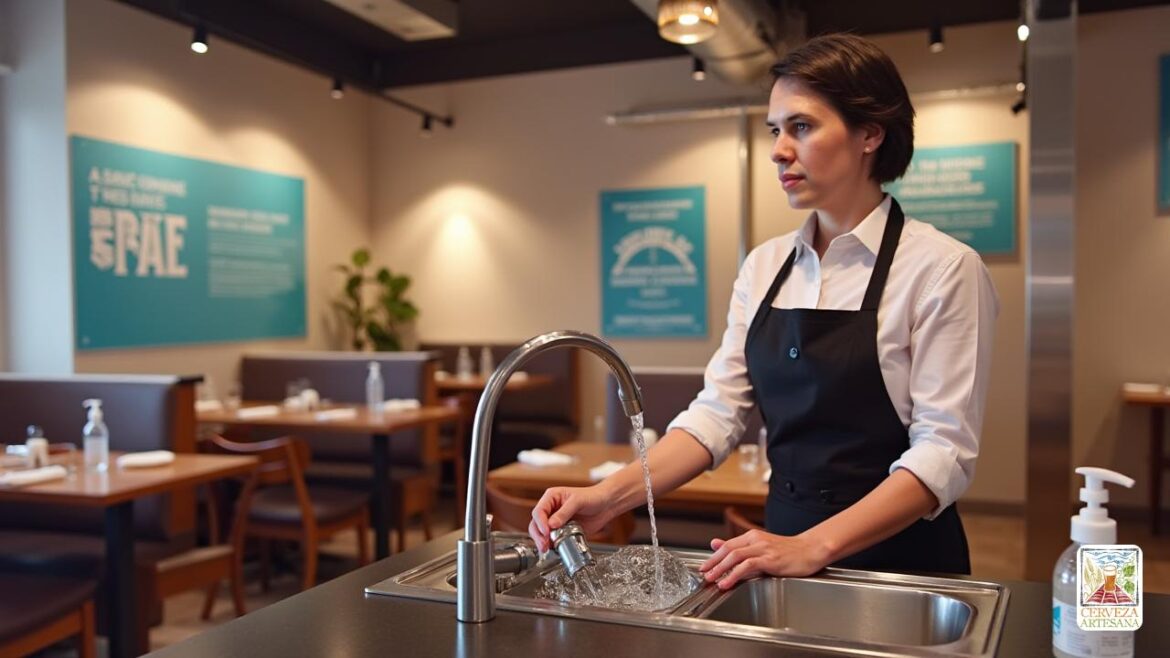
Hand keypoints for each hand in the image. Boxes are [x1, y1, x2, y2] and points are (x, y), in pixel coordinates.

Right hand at [528, 485, 615, 552]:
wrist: (606, 505)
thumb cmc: (593, 496)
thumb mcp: (578, 501)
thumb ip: (564, 512)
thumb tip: (552, 524)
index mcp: (551, 498)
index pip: (539, 511)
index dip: (540, 523)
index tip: (546, 532)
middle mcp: (551, 510)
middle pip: (536, 524)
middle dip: (538, 535)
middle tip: (544, 544)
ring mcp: (556, 521)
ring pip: (542, 533)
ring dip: (542, 542)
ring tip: (547, 548)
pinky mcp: (563, 531)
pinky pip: (553, 540)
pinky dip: (552, 545)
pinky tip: (555, 549)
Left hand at [698, 529, 829, 589]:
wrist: (811, 550)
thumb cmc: (789, 551)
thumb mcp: (761, 546)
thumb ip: (740, 547)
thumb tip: (716, 544)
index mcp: (753, 536)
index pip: (727, 545)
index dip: (714, 556)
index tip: (704, 566)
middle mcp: (756, 540)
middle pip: (728, 549)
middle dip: (713, 562)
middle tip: (703, 573)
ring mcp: (763, 549)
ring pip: (735, 556)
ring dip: (721, 568)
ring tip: (712, 579)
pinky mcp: (770, 559)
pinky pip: (748, 566)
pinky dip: (735, 574)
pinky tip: (728, 582)